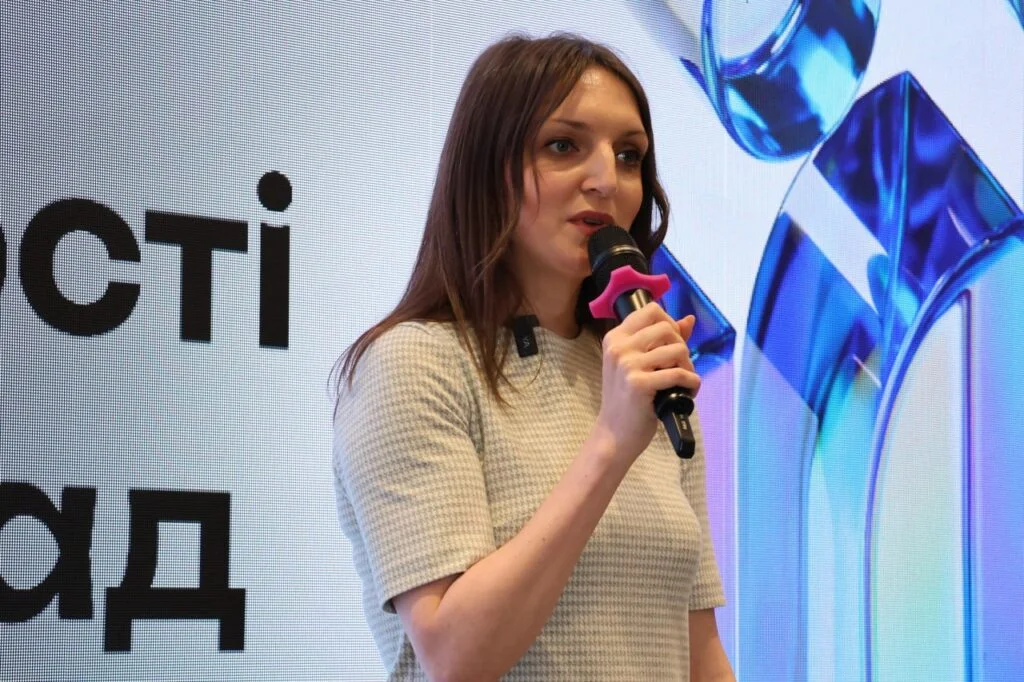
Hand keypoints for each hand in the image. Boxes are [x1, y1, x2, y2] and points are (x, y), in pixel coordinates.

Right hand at [593, 303, 700, 462]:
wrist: (614, 434)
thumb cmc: (627, 399)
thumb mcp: (636, 364)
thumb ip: (660, 340)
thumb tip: (688, 319)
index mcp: (615, 338)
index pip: (651, 310)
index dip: (669, 323)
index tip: (672, 343)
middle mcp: (619, 347)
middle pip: (667, 328)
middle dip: (681, 346)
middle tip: (679, 366)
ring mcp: (627, 365)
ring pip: (677, 349)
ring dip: (689, 367)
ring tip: (684, 382)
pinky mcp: (639, 384)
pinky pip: (679, 374)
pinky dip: (692, 383)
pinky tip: (688, 392)